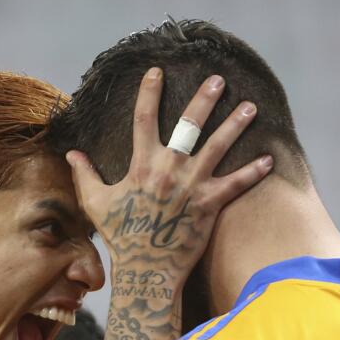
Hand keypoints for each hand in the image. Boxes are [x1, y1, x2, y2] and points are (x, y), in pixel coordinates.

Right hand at [65, 68, 272, 287]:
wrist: (146, 269)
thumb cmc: (121, 237)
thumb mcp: (96, 203)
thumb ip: (85, 175)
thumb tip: (71, 154)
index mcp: (142, 164)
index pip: (144, 119)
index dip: (149, 92)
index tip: (157, 71)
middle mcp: (169, 169)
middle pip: (189, 124)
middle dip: (204, 99)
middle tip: (218, 80)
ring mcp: (192, 185)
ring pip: (218, 146)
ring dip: (235, 124)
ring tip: (251, 106)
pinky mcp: (210, 204)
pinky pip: (236, 183)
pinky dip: (253, 171)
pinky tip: (269, 159)